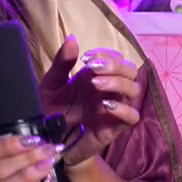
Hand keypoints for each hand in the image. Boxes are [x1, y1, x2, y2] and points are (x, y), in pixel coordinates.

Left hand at [39, 37, 142, 169]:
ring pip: (134, 90)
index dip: (106, 54)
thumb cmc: (50, 112)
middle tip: (94, 68)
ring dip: (118, 83)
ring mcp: (114, 108)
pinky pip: (132, 117)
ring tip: (96, 84)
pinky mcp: (114, 128)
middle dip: (115, 65)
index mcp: (96, 76)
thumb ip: (62, 63)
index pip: (116, 58)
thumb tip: (72, 39)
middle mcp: (109, 90)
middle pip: (130, 70)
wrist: (47, 142)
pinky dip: (124, 109)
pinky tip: (106, 106)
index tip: (87, 57)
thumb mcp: (51, 84)